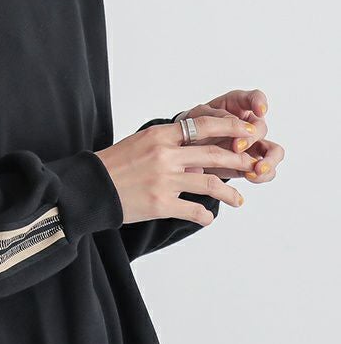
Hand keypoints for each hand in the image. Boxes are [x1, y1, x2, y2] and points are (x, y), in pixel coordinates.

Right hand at [96, 115, 258, 225]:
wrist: (89, 188)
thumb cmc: (112, 165)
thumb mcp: (139, 142)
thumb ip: (167, 142)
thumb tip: (195, 145)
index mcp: (160, 135)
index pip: (204, 125)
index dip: (231, 128)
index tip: (249, 132)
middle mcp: (165, 155)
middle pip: (214, 154)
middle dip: (239, 160)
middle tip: (253, 165)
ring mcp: (165, 180)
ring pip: (211, 184)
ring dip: (230, 192)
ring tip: (239, 200)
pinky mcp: (161, 204)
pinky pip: (195, 210)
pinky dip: (206, 216)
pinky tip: (208, 218)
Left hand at [174, 89, 284, 181]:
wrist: (185, 150)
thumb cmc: (193, 129)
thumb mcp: (196, 118)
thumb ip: (212, 117)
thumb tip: (232, 122)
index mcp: (237, 106)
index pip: (254, 98)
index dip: (259, 102)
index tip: (260, 111)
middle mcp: (249, 125)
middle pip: (261, 128)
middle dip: (251, 138)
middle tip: (236, 146)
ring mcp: (253, 145)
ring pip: (274, 151)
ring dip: (269, 160)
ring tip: (257, 169)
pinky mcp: (251, 164)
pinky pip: (266, 170)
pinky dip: (262, 174)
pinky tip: (251, 176)